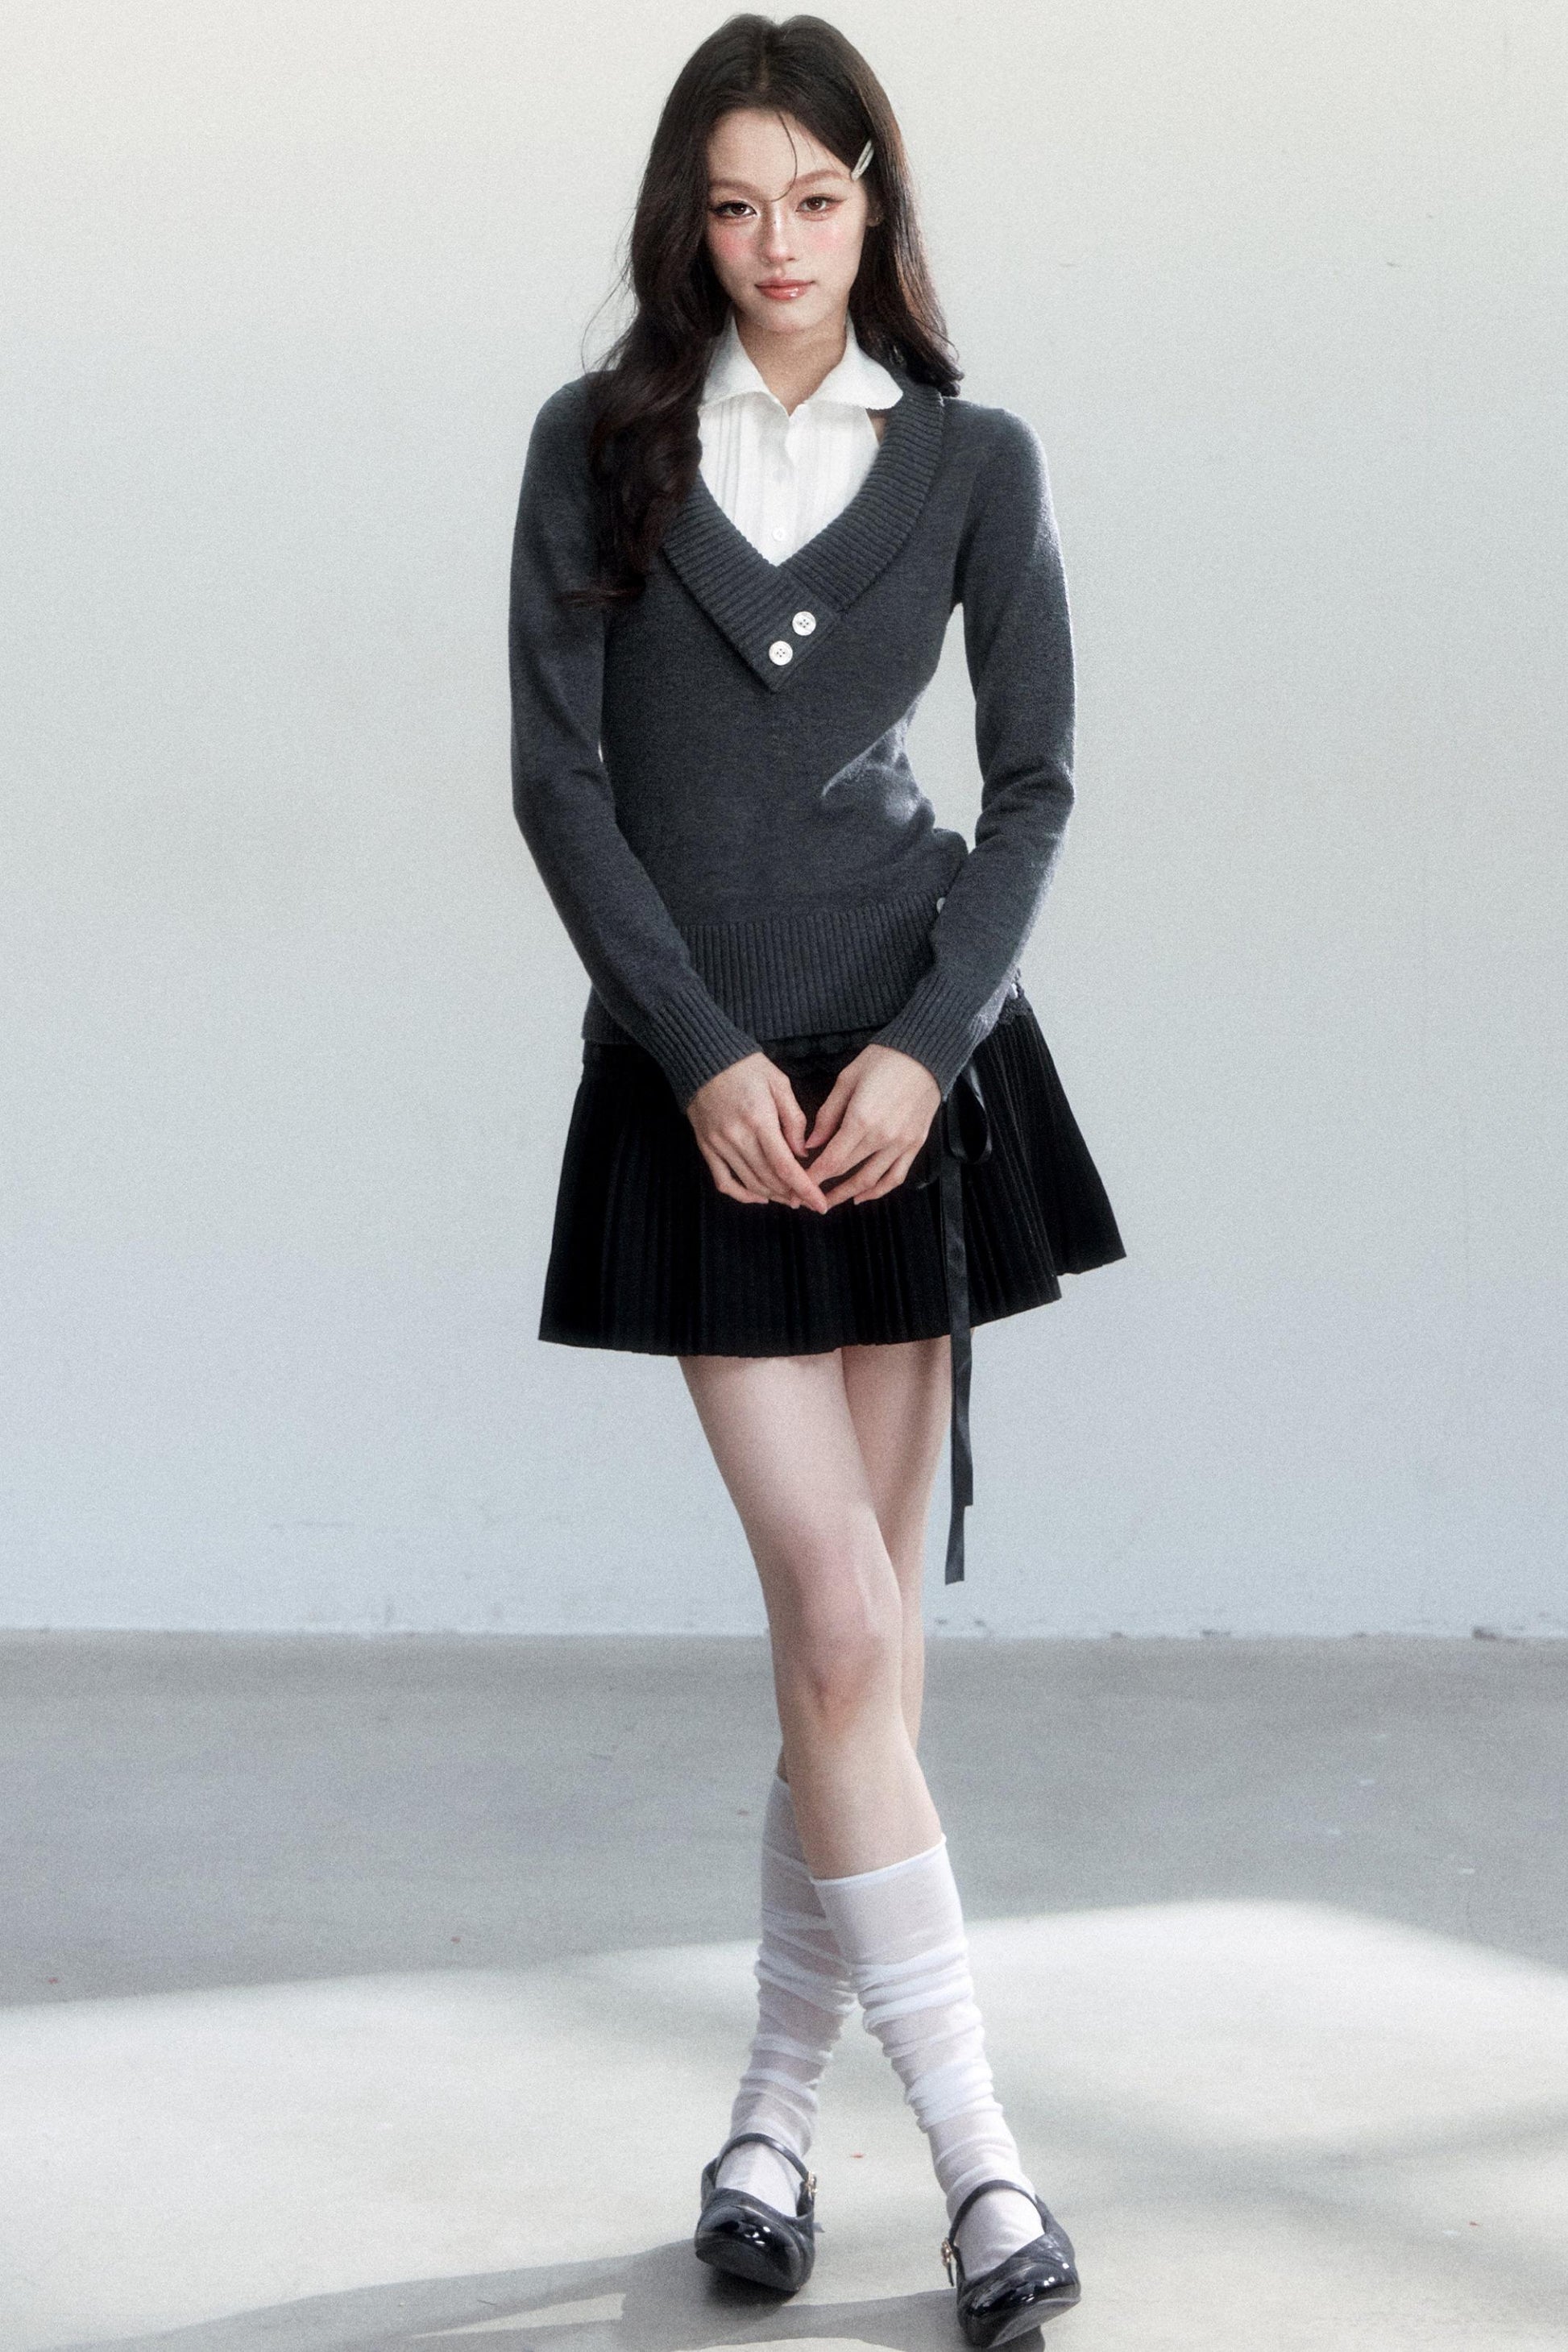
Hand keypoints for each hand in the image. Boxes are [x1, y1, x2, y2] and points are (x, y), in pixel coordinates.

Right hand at [686, 1053, 830, 1211]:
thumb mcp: (779, 1084)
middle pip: (769, 1179)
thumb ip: (794, 1119)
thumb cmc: (746, 1067)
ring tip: (789, 1199)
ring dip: (772, 1195)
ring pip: (750, 1183)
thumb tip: (802, 1153)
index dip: (804, 1189)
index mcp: (759, 1120)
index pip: (785, 1166)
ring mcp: (719, 1144)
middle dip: (792, 1194)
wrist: (704, 1058)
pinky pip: (723, 1181)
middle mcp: (737, 1137)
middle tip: (808, 1199)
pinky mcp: (707, 1147)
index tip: (819, 1204)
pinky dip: (742, 1194)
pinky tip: (759, 1197)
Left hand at [802, 1044, 940, 1206]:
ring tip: (830, 1202)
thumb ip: (827, 1116)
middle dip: (824, 1187)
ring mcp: (902, 1143)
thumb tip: (811, 1144)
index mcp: (861, 1120)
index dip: (812, 1178)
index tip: (797, 1185)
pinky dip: (879, 1190)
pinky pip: (896, 1176)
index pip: (831, 1160)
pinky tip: (863, 1196)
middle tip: (807, 1195)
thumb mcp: (846, 1081)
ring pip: (871, 1181)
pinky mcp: (915, 1144)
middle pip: (847, 1172)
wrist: (924, 1054)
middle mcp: (883, 1137)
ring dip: (848, 1194)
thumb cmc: (883, 1060)